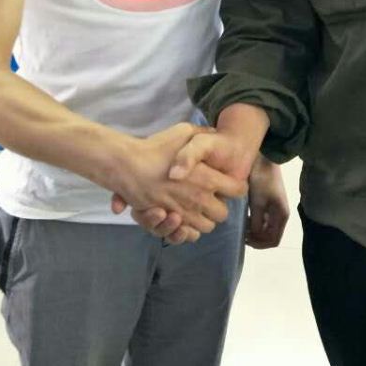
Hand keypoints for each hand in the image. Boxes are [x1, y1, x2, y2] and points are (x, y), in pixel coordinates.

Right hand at [110, 124, 247, 243]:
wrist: (127, 165)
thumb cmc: (155, 147)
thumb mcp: (183, 131)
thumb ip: (202, 134)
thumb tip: (214, 133)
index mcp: (207, 178)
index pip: (238, 190)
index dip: (236, 186)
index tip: (229, 183)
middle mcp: (199, 199)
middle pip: (223, 213)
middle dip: (219, 206)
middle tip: (211, 196)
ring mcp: (184, 213)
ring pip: (207, 227)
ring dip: (204, 218)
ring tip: (196, 207)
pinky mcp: (168, 222)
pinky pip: (187, 234)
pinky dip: (188, 230)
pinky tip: (184, 218)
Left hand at [246, 156, 289, 248]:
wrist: (265, 158)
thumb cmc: (262, 180)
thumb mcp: (258, 202)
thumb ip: (257, 222)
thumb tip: (254, 235)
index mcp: (282, 216)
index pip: (273, 240)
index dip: (260, 244)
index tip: (245, 239)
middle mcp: (281, 215)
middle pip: (270, 236)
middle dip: (256, 239)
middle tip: (241, 234)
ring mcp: (276, 209)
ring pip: (266, 228)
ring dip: (255, 231)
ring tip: (242, 227)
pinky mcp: (270, 203)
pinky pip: (264, 219)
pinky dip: (256, 223)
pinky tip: (245, 218)